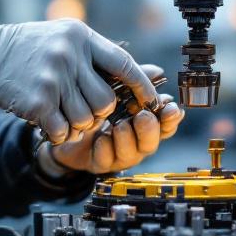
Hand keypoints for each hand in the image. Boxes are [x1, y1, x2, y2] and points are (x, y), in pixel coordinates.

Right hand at [0, 19, 156, 144]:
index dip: (141, 85)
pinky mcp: (37, 101)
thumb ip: (96, 55)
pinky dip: (58, 133)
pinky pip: (63, 130)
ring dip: (76, 124)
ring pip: (86, 119)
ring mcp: (53, 78)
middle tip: (81, 109)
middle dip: (97, 113)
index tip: (152, 100)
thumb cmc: (31, 49)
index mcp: (81, 37)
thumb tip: (143, 73)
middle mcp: (69, 55)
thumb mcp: (65, 39)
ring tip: (60, 112)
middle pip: (105, 101)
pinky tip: (48, 122)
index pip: (123, 64)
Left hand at [44, 93, 183, 173]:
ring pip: (131, 155)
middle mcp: (136, 142)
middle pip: (151, 143)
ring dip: (126, 139)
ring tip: (119, 125)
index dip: (170, 119)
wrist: (65, 121)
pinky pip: (106, 161)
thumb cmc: (95, 102)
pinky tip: (100, 139)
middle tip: (143, 116)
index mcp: (144, 123)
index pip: (165, 125)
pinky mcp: (99, 164)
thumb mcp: (114, 86)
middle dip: (149, 129)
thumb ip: (135, 79)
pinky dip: (105, 149)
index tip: (171, 109)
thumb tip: (158, 71)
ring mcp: (119, 155)